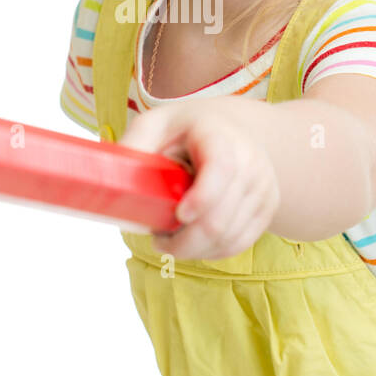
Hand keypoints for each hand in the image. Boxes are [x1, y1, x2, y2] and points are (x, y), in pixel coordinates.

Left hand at [118, 100, 280, 260]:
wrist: (233, 130)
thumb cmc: (185, 129)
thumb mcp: (155, 123)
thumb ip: (134, 144)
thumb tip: (108, 176)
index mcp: (220, 136)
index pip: (221, 168)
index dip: (203, 197)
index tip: (179, 215)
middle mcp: (251, 161)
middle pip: (221, 217)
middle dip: (184, 240)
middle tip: (157, 241)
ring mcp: (263, 187)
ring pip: (229, 237)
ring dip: (194, 249)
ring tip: (170, 242)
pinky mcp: (267, 208)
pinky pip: (239, 244)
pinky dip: (211, 252)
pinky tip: (192, 244)